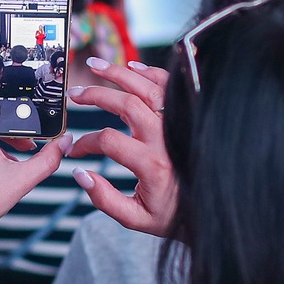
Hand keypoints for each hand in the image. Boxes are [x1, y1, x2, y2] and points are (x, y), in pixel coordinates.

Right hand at [63, 58, 178, 236]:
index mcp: (152, 165)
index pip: (109, 141)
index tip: (75, 150)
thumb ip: (104, 199)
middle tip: (74, 96)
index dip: (86, 143)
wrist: (208, 208)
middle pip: (126, 104)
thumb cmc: (172, 214)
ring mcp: (176, 125)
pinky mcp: (183, 119)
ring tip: (95, 66)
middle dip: (96, 95)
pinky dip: (149, 73)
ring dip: (119, 74)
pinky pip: (167, 88)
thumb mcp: (136, 217)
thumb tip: (80, 174)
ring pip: (147, 89)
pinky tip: (130, 67)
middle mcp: (165, 140)